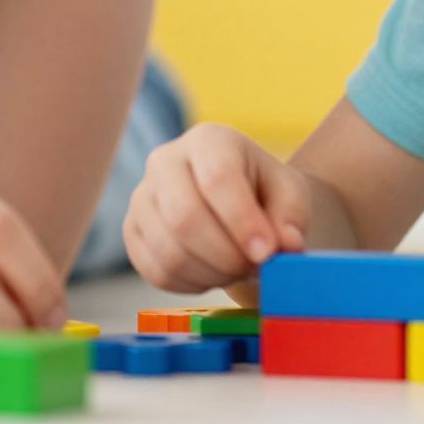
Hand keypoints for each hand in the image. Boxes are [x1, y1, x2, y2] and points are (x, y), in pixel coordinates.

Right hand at [123, 122, 310, 296]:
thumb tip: (284, 247)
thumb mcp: (290, 197)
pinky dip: (191, 284)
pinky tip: (214, 274)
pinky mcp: (132, 231)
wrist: (240, 203)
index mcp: (209, 139)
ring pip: (169, 250)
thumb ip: (290, 219)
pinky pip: (156, 271)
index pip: (216, 178)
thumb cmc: (267, 195)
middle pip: (184, 217)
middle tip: (254, 268)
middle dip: (225, 256)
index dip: (242, 222)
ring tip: (237, 269)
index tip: (267, 253)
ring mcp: (142, 196)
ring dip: (211, 274)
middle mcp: (166, 160)